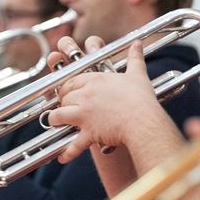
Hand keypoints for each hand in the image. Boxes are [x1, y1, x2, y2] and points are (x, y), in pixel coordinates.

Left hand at [47, 37, 181, 163]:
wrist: (143, 121)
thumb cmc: (141, 98)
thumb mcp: (137, 74)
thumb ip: (135, 58)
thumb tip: (138, 43)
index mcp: (95, 80)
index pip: (72, 80)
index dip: (68, 86)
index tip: (69, 90)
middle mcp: (86, 96)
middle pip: (63, 97)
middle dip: (61, 102)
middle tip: (63, 106)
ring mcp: (85, 114)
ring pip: (59, 116)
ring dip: (56, 120)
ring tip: (56, 123)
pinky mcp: (89, 132)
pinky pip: (73, 144)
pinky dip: (67, 151)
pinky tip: (62, 156)